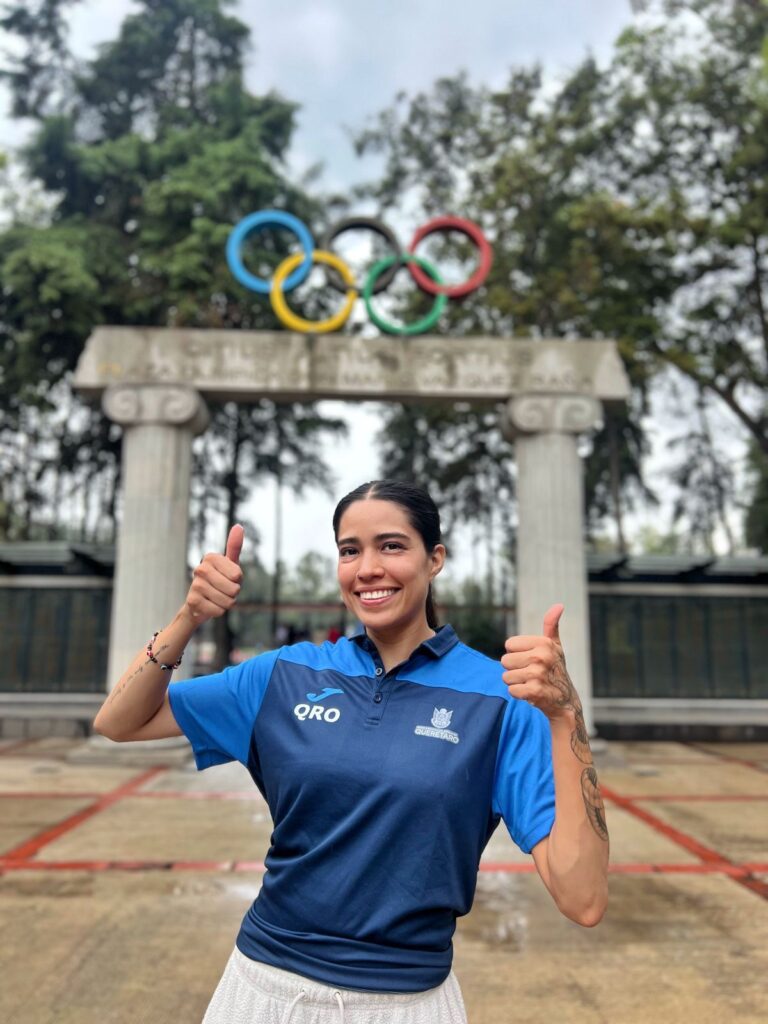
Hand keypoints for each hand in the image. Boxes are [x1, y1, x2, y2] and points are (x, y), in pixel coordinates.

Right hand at [184, 524, 243, 622]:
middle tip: (223, 590)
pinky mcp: (192, 601)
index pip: (237, 575)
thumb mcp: (230, 565)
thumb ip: (234, 547)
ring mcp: (195, 585)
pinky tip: (209, 605)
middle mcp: (201, 568)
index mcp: (211, 557)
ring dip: (226, 603)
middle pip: (234, 589)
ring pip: (227, 601)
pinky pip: (218, 611)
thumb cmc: (220, 580)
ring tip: (217, 598)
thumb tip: (238, 526)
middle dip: (233, 594)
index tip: (228, 578)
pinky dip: (218, 611)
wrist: (200, 603)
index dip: (237, 580)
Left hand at [500, 604, 582, 721]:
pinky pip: (511, 690)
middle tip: (531, 673)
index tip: (531, 659)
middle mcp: (541, 657)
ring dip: (516, 682)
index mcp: (544, 643)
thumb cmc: (556, 669)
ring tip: (532, 682)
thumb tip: (559, 605)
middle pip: (505, 660)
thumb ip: (551, 625)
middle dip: (515, 669)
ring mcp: (538, 674)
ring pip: (506, 676)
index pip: (509, 644)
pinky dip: (519, 694)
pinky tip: (532, 693)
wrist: (565, 700)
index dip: (517, 653)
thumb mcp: (555, 646)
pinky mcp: (534, 691)